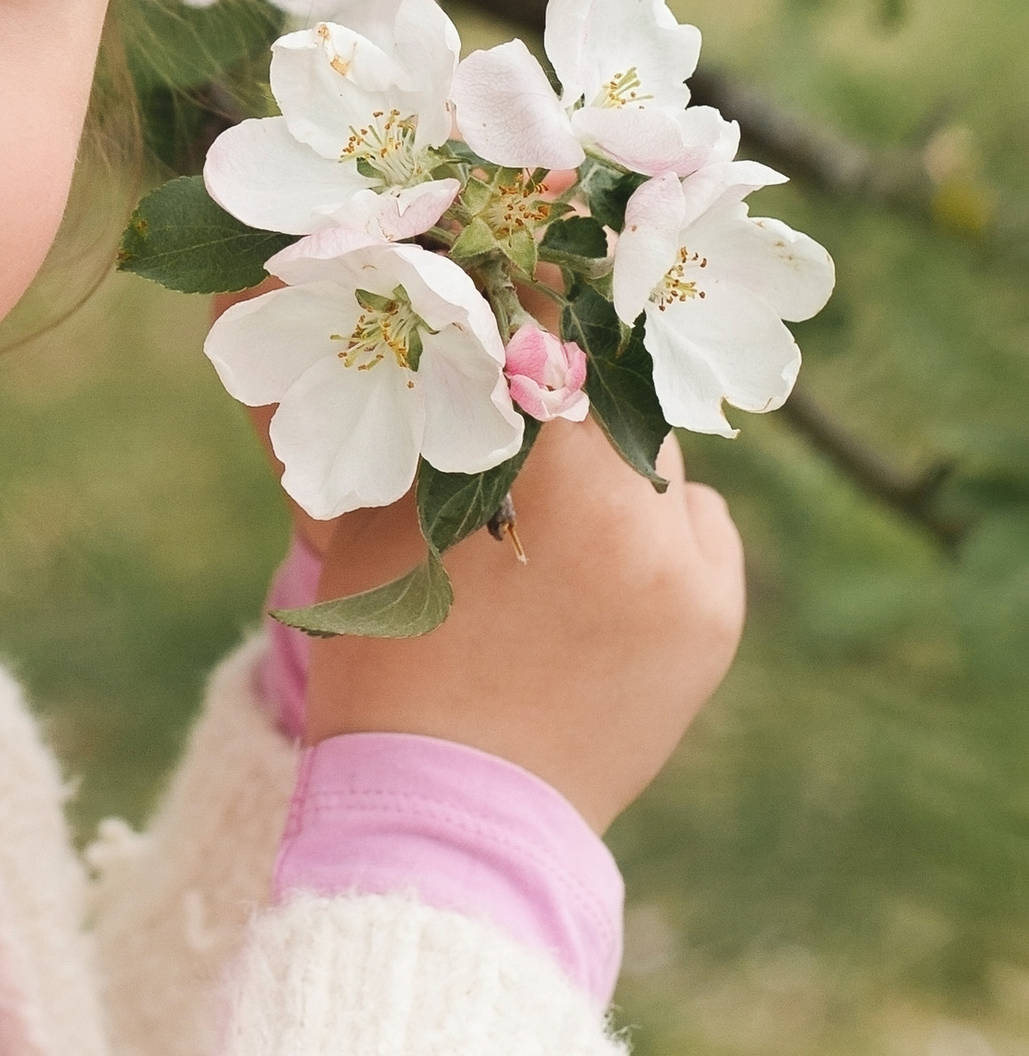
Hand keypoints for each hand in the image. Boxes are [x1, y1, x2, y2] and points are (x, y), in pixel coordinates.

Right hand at [228, 294, 745, 832]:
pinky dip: (648, 524)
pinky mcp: (716, 619)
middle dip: (560, 378)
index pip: (554, 318)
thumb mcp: (365, 520)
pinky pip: (692, 523)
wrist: (450, 821)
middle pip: (609, 384)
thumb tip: (338, 293)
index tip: (503, 234)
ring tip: (540, 504)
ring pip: (652, 455)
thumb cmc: (386, 662)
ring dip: (602, 454)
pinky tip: (588, 565)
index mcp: (550, 476)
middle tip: (511, 381)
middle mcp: (643, 512)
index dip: (524, 268)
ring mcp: (693, 570)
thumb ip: (394, 402)